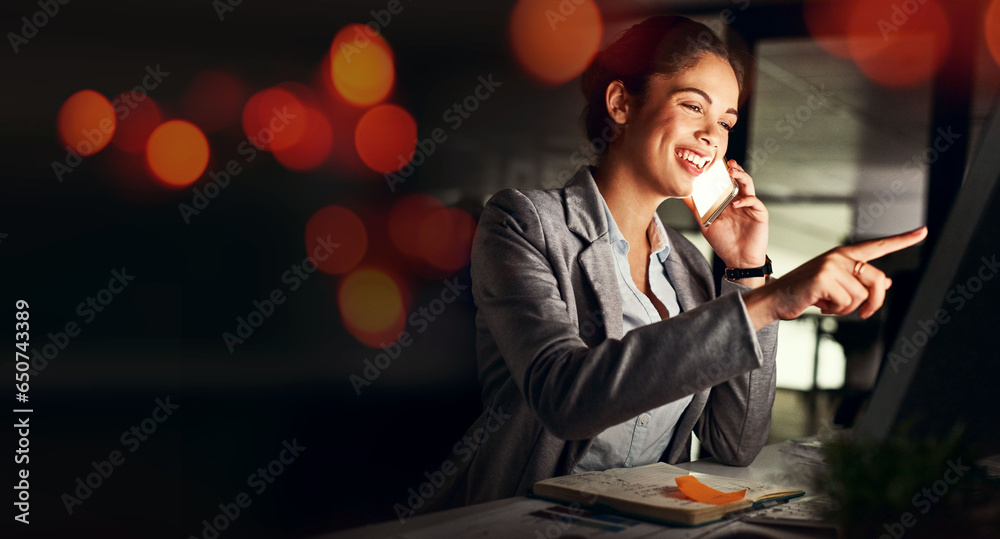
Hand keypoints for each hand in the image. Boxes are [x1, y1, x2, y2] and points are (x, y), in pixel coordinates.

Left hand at [683, 160, 767, 267]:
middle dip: (733, 169)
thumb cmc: (724, 242)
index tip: (712, 163)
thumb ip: (696, 209)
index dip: (721, 172)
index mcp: (728, 201)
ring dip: (742, 176)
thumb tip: (682, 196)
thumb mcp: (706, 224)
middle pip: (738, 179)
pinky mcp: (759, 213)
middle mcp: (739, 200)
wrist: (738, 260)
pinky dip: (745, 200)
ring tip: (733, 172)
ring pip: (748, 185)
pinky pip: (754, 201)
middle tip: (726, 162)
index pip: (725, 181)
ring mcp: (750, 206)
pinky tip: (735, 203)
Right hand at [743, 227, 927, 329]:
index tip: (923, 231)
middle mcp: (839, 256)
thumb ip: (860, 282)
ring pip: (862, 296)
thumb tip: (888, 283)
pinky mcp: (824, 278)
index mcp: (843, 255)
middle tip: (864, 313)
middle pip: (878, 280)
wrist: (774, 299)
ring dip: (847, 309)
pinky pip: (846, 302)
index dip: (903, 239)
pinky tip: (818, 304)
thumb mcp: (834, 286)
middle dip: (874, 302)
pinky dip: (835, 311)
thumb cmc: (803, 293)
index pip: (878, 246)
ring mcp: (831, 265)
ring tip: (827, 304)